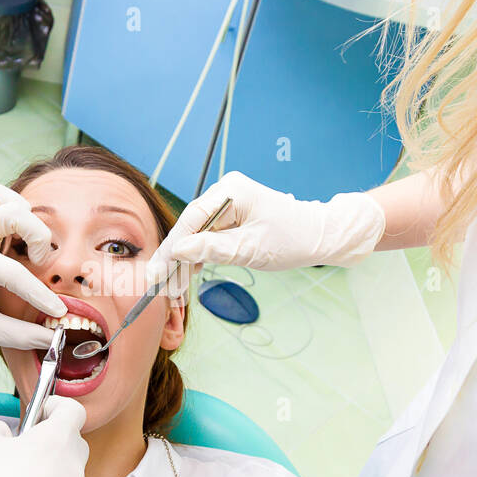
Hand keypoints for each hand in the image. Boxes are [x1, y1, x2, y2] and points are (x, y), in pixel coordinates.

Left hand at [0, 182, 66, 348]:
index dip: (39, 293)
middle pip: (10, 213)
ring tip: (28, 245)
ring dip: (25, 216)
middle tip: (38, 262)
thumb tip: (56, 339)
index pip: (10, 272)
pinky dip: (15, 208)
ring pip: (2, 196)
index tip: (57, 311)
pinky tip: (19, 235)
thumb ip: (21, 335)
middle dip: (36, 235)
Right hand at [145, 172, 385, 294]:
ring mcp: (229, 202)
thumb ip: (212, 250)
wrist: (320, 236)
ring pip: (197, 233)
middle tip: (160, 284)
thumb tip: (179, 252)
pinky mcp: (233, 215)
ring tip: (173, 286)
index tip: (156, 271)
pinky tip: (190, 273)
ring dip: (186, 259)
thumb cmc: (292, 239)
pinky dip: (200, 255)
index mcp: (230, 190)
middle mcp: (226, 191)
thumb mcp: (249, 249)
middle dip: (175, 257)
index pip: (191, 219)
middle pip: (190, 226)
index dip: (172, 247)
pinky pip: (210, 235)